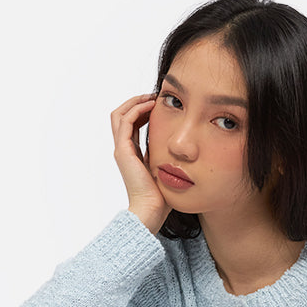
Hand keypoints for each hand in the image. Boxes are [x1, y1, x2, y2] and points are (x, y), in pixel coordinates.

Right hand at [110, 94, 170, 234]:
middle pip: (122, 116)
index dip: (143, 111)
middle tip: (154, 96)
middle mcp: (124, 150)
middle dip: (137, 102)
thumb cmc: (162, 196)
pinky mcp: (123, 151)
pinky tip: (152, 105)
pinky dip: (137, 109)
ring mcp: (121, 150)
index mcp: (133, 154)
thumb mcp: (167, 169)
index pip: (132, 124)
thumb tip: (187, 149)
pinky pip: (125, 121)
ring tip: (152, 97)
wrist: (151, 210)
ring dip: (135, 102)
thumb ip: (170, 156)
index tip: (160, 104)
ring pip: (119, 114)